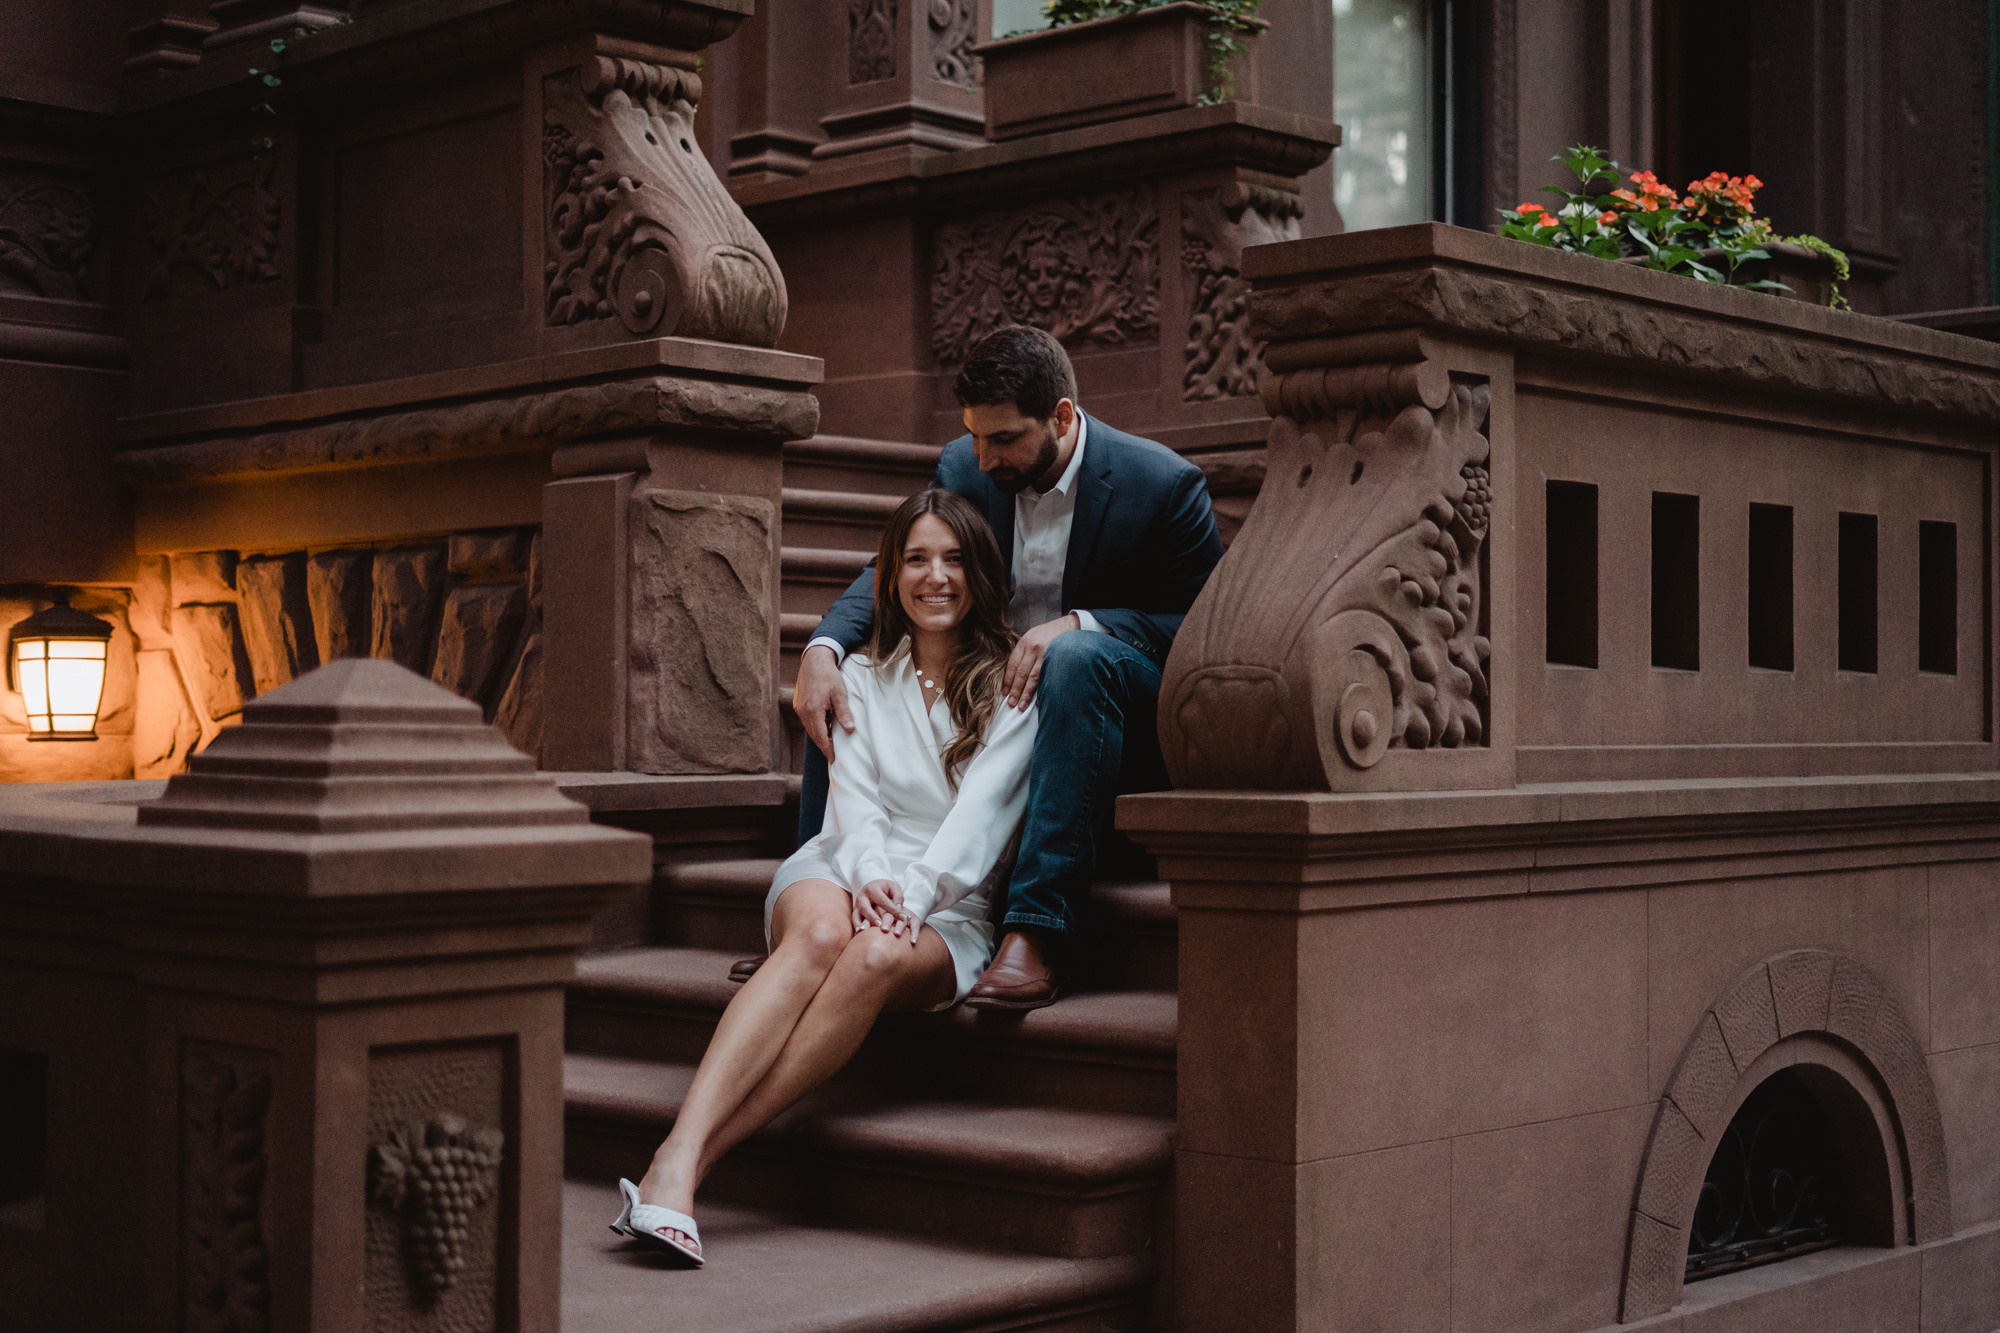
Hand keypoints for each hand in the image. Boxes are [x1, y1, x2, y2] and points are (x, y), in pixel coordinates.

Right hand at [792, 644, 853, 760]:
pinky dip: (816, 725)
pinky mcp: (798, 703)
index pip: (821, 737)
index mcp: (813, 711)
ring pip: (810, 728)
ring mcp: (799, 708)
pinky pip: (807, 720)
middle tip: (834, 754)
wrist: (815, 660)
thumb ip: (844, 713)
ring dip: (820, 735)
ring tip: (832, 741)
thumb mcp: (840, 694)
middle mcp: (803, 711)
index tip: (833, 759)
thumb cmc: (829, 676)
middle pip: (814, 735)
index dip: (827, 749)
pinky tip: (825, 725)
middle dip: (824, 745)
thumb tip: (850, 730)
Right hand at [853, 879, 919, 946]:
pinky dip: (856, 928)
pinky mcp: (855, 913)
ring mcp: (857, 906)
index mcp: (873, 889)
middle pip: (866, 908)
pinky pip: (854, 921)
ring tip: (864, 932)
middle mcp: (862, 897)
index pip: (884, 901)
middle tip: (880, 925)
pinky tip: (859, 935)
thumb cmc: (886, 889)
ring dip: (861, 924)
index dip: (894, 910)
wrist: (872, 887)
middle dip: (872, 917)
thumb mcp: (893, 887)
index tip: (903, 918)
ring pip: (856, 915)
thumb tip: (899, 909)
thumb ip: (898, 897)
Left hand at [1002, 613, 1077, 707]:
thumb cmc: (1051, 633)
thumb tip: (1015, 674)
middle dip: (1015, 690)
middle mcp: (1033, 647)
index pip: (1012, 665)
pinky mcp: (1056, 658)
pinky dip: (1041, 689)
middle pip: (1020, 673)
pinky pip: (1046, 676)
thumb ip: (1024, 652)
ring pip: (1032, 677)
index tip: (1005, 693)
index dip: (1008, 681)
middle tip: (1011, 704)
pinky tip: (1038, 700)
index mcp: (1024, 642)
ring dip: (1026, 693)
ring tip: (1021, 706)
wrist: (1071, 624)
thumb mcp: (1033, 637)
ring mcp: (1045, 653)